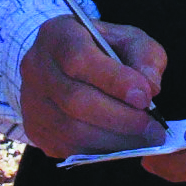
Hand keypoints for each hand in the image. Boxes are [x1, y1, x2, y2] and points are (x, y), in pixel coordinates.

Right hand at [20, 12, 165, 158]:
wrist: (64, 63)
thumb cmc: (102, 48)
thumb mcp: (128, 38)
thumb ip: (144, 57)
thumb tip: (150, 88)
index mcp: (57, 35)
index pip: (79, 59)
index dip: (114, 80)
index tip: (146, 97)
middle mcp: (36, 68)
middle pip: (75, 100)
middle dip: (121, 118)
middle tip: (154, 129)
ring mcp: (31, 102)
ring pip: (71, 130)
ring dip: (115, 140)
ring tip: (145, 140)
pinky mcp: (35, 130)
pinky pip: (68, 148)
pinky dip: (101, 151)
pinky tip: (125, 145)